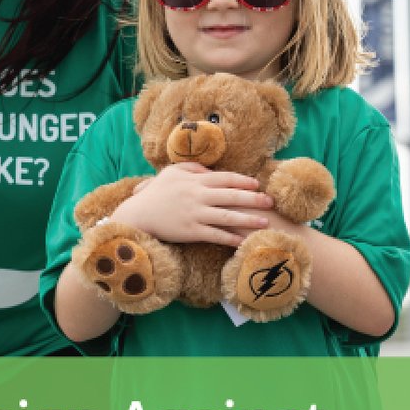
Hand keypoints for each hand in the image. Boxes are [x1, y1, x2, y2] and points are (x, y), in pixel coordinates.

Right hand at [110, 164, 275, 247]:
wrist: (138, 213)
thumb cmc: (155, 192)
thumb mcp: (172, 173)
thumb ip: (193, 169)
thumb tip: (211, 171)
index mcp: (196, 181)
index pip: (225, 178)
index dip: (243, 181)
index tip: (258, 184)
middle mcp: (198, 196)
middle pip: (232, 196)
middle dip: (254, 199)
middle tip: (271, 202)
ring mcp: (195, 214)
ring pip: (227, 216)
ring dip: (248, 220)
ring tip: (264, 223)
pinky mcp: (190, 231)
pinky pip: (215, 235)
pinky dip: (230, 238)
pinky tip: (242, 241)